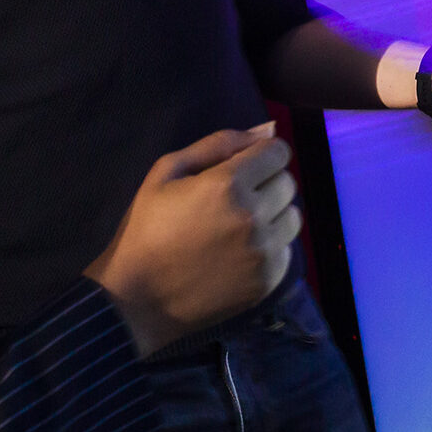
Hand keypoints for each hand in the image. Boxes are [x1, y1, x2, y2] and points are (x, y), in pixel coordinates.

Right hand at [83, 124, 300, 356]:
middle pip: (288, 183)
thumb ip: (217, 144)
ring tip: (241, 226)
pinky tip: (240, 253)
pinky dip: (270, 246)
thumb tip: (263, 133)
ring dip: (273, 214)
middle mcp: (254, 216)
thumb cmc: (146, 228)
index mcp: (228, 184)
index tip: (246, 167)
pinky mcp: (267, 280)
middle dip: (267, 183)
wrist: (138, 298)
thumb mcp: (167, 171)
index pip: (278, 153)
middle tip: (237, 198)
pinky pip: (286, 249)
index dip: (263, 155)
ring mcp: (263, 251)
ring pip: (293, 217)